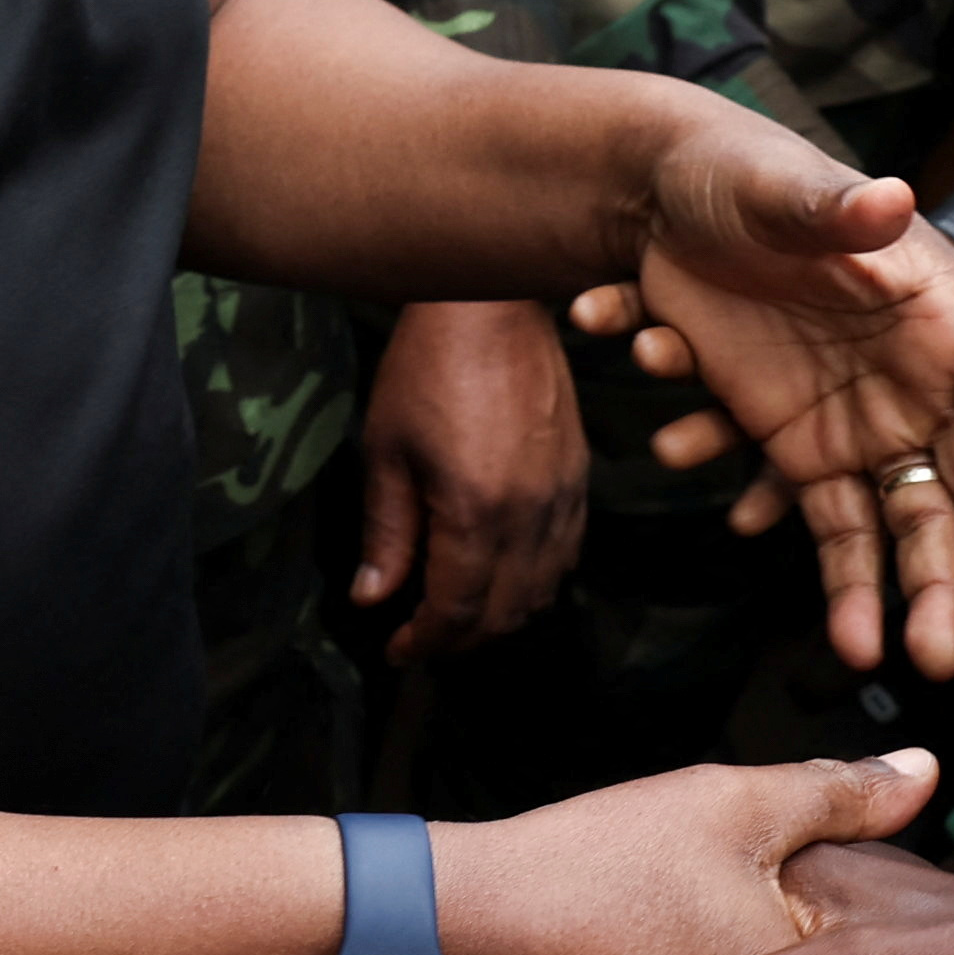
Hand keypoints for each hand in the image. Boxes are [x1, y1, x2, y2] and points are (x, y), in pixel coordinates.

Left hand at [352, 297, 587, 659]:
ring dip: (500, 614)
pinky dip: (535, 579)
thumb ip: (386, 533)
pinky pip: (567, 553)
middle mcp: (531, 514)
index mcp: (477, 511)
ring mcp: (564, 497)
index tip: (397, 649)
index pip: (456, 611)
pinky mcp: (580, 477)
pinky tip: (502, 571)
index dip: (424, 643)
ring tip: (458, 609)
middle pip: (504, 613)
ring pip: (543, 590)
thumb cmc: (427, 368)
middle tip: (421, 636)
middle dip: (460, 639)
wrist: (492, 305)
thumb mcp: (387, 451)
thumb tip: (373, 597)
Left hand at [559, 102, 953, 676]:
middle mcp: (921, 384)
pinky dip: (844, 586)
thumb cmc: (737, 176)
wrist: (652, 200)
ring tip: (913, 659)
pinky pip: (836, 530)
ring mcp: (864, 425)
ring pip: (916, 529)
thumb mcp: (779, 190)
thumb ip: (831, 207)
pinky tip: (844, 641)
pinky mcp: (802, 449)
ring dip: (921, 596)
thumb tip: (888, 200)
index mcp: (945, 320)